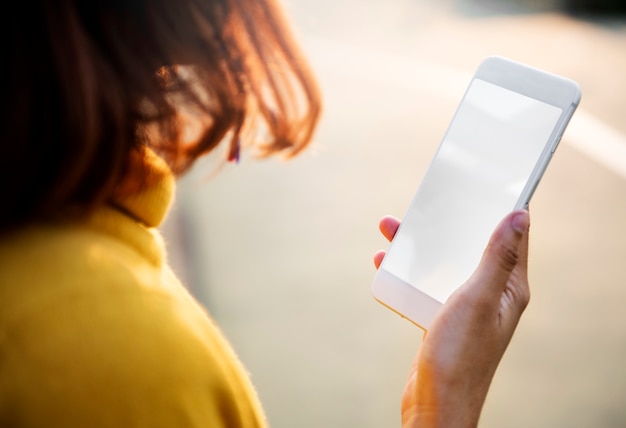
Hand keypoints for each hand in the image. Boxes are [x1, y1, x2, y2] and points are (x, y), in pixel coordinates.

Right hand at [374, 210, 530, 427]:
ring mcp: (465, 308)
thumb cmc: (460, 357)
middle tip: (423, 204)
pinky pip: (427, 284)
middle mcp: (490, 296)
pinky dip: (408, 271)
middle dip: (445, 223)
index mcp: (509, 288)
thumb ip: (497, 258)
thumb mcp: (479, 298)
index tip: (480, 185)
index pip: (510, 238)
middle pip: (468, 246)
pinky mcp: (443, 318)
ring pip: (443, 263)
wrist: (434, 404)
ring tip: (390, 228)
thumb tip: (520, 216)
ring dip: (419, 245)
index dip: (498, 209)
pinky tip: (386, 264)